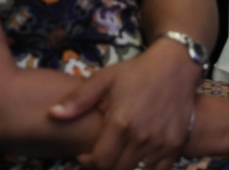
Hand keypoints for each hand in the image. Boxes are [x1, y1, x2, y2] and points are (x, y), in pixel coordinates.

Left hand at [49, 40, 202, 169]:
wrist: (174, 67)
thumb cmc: (135, 72)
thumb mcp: (104, 79)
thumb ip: (78, 100)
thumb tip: (52, 115)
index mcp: (121, 123)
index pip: (100, 162)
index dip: (88, 162)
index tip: (85, 155)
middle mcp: (142, 137)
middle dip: (105, 166)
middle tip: (101, 154)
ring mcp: (161, 144)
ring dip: (124, 166)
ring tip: (118, 152)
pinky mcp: (176, 146)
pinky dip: (146, 167)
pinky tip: (138, 155)